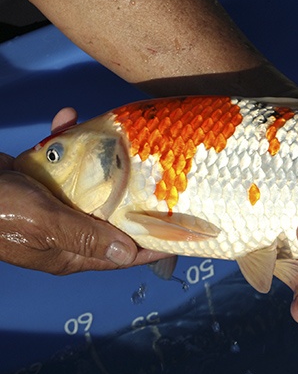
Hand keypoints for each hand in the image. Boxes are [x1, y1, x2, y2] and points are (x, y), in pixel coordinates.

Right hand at [0, 109, 170, 274]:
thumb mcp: (42, 223)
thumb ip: (85, 236)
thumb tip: (128, 254)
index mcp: (69, 253)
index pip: (121, 254)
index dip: (152, 246)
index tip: (183, 235)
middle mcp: (67, 232)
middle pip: (113, 220)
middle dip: (136, 200)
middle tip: (165, 180)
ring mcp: (54, 206)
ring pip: (92, 187)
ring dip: (104, 164)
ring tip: (124, 143)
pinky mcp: (40, 182)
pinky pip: (63, 164)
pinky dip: (67, 142)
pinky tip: (68, 119)